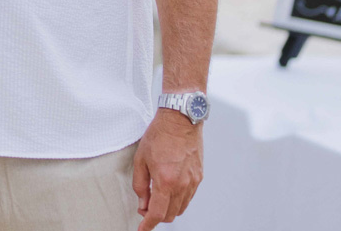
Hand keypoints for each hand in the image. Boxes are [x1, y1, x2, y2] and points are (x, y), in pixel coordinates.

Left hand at [132, 108, 203, 229]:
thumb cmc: (159, 136)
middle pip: (171, 215)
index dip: (149, 224)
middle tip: (145, 207)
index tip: (142, 229)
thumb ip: (141, 185)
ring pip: (181, 208)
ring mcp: (193, 182)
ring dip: (168, 209)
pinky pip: (188, 197)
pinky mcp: (199, 177)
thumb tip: (143, 204)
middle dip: (157, 216)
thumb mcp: (141, 159)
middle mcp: (183, 185)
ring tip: (156, 198)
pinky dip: (178, 200)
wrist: (181, 120)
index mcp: (166, 181)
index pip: (158, 213)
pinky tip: (169, 190)